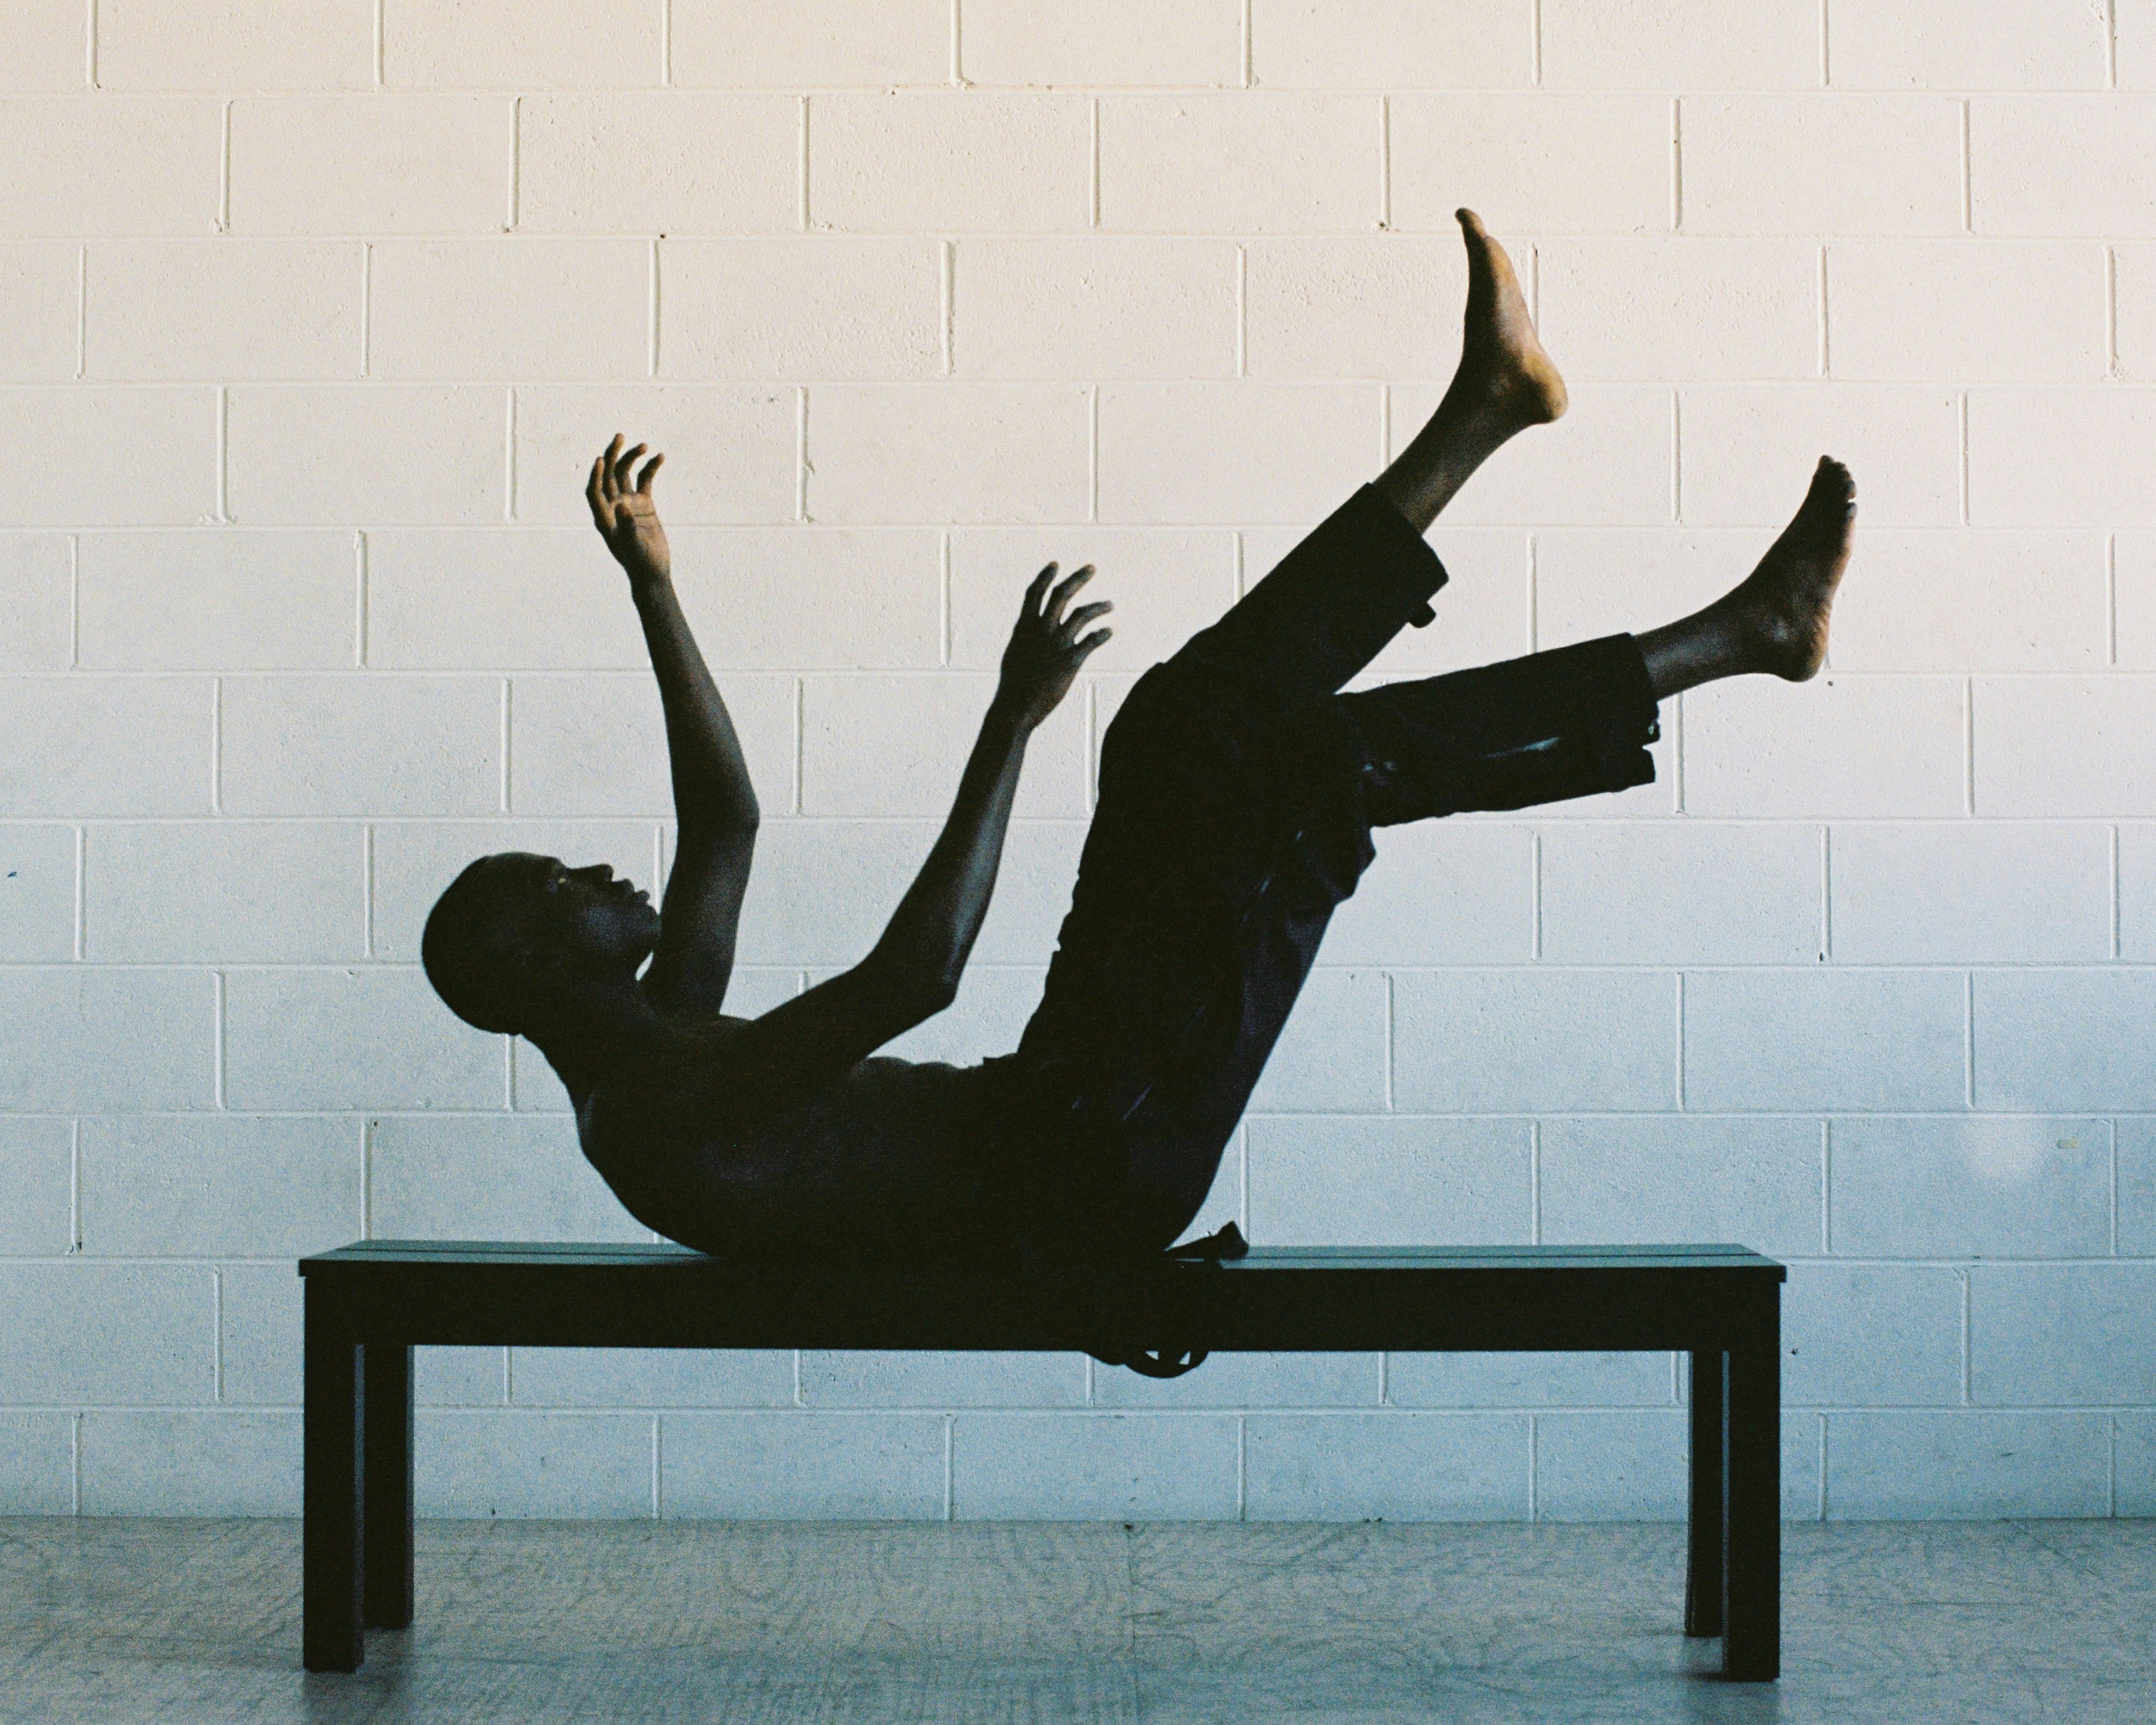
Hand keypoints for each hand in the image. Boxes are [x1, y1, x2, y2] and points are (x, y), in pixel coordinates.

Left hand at [587, 434, 668, 583]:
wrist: (653, 572)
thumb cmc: (640, 563)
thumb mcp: (634, 547)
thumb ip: (627, 527)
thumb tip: (621, 506)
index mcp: (604, 517)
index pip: (594, 490)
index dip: (595, 475)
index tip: (600, 460)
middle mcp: (613, 506)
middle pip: (608, 475)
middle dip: (612, 455)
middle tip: (619, 437)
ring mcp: (628, 502)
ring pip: (625, 473)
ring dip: (632, 458)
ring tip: (644, 446)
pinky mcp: (644, 503)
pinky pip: (645, 480)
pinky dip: (651, 468)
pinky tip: (660, 457)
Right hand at [993, 563, 1111, 731]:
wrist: (1016, 707)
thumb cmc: (1014, 684)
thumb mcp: (1015, 653)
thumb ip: (1026, 637)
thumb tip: (1031, 629)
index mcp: (1025, 626)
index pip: (1035, 593)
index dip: (1045, 577)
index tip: (1055, 565)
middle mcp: (1042, 630)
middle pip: (1062, 594)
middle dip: (1078, 578)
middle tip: (1091, 568)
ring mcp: (1057, 643)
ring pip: (1083, 614)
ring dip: (1099, 607)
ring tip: (1110, 604)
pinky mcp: (1071, 660)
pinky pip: (1093, 641)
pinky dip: (1102, 634)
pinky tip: (1108, 631)